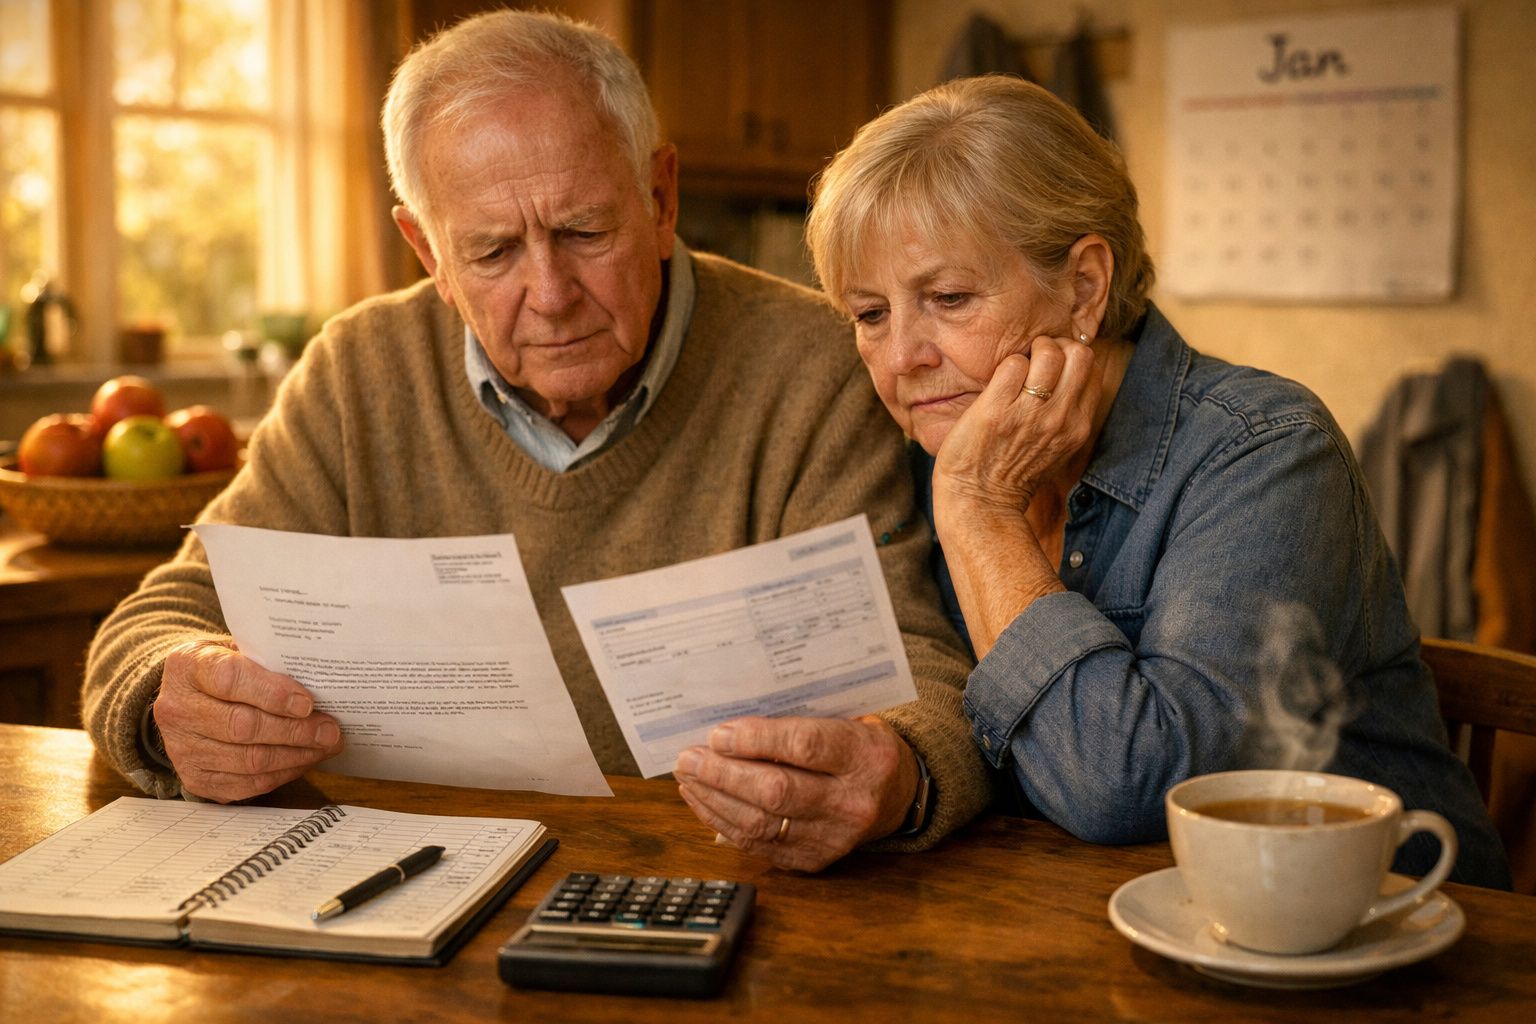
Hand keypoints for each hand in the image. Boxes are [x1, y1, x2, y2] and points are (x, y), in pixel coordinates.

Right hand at [153, 639, 343, 801]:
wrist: (185, 697)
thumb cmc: (223, 669)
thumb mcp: (237, 650)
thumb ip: (268, 662)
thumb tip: (320, 684)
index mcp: (187, 667)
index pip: (230, 680)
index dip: (273, 693)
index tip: (307, 702)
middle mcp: (177, 710)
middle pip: (243, 726)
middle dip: (295, 730)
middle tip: (330, 730)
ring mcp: (182, 749)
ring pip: (249, 760)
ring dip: (295, 755)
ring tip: (325, 745)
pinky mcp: (196, 779)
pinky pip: (247, 784)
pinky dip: (283, 774)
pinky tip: (304, 760)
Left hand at [673, 715, 918, 871]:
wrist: (897, 794)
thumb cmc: (860, 747)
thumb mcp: (847, 719)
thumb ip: (799, 721)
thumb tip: (731, 726)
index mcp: (867, 756)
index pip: (805, 747)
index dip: (757, 741)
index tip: (719, 734)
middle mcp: (854, 802)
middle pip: (777, 791)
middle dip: (723, 774)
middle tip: (688, 758)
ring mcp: (835, 838)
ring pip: (762, 823)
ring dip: (716, 799)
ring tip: (689, 777)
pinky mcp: (815, 861)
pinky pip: (759, 845)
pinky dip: (723, 822)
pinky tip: (704, 801)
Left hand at [931, 334, 1099, 520]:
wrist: (980, 503)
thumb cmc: (1013, 472)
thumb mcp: (1056, 447)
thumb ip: (1067, 413)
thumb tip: (1066, 373)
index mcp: (1078, 425)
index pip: (1091, 369)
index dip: (1071, 357)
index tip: (1051, 366)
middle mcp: (1060, 418)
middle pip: (1079, 353)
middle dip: (1056, 345)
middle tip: (1035, 359)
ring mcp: (1029, 413)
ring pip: (1048, 353)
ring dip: (1030, 351)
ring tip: (1016, 368)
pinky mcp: (996, 410)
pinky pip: (1011, 364)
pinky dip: (1005, 366)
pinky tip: (996, 384)